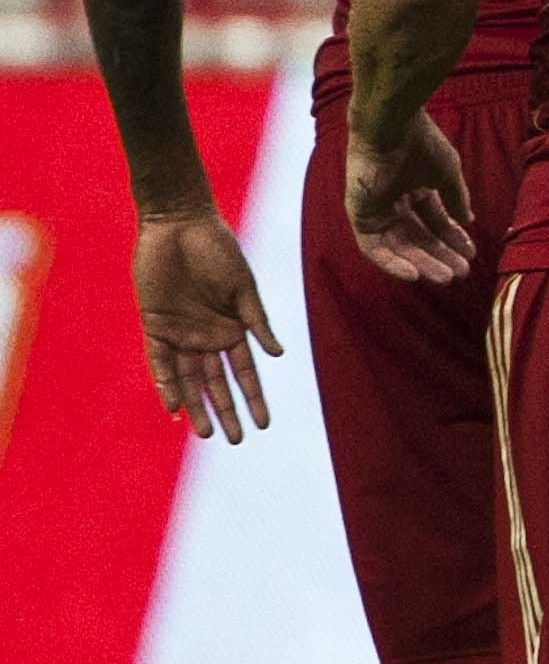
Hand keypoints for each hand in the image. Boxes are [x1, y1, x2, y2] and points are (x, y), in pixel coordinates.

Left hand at [134, 210, 281, 442]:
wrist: (179, 224)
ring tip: (205, 433)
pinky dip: (166, 384)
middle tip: (236, 439)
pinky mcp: (155, 325)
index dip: (254, 398)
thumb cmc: (217, 248)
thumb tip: (278, 355)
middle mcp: (207, 336)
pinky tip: (174, 405)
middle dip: (226, 410)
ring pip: (189, 379)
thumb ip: (257, 321)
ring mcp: (180, 333)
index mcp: (233, 327)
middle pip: (216, 382)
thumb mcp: (243, 287)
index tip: (264, 423)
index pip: (245, 372)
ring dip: (197, 405)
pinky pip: (159, 361)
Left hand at [344, 112, 474, 285]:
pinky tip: (414, 274)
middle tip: (461, 273)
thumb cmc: (422, 143)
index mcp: (415, 189)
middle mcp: (395, 202)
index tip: (471, 253)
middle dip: (440, 255)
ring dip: (421, 263)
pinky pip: (374, 247)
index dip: (452, 238)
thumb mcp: (448, 174)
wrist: (392, 127)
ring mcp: (376, 210)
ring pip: (399, 246)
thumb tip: (469, 220)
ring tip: (445, 277)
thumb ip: (456, 198)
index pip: (434, 221)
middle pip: (418, 237)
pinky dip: (392, 262)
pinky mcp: (360, 215)